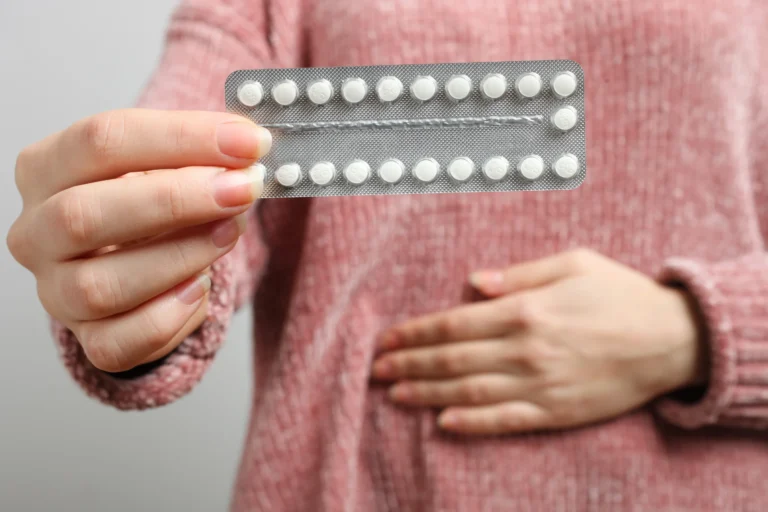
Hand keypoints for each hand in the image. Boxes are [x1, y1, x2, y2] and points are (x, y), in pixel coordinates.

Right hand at [7, 109, 270, 371]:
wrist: (145, 261)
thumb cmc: (154, 204)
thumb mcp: (169, 165)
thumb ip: (200, 154)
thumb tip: (250, 148)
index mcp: (46, 169)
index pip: (99, 141)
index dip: (180, 138)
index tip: (247, 142)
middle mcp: (37, 233)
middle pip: (84, 214)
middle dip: (177, 199)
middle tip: (243, 188)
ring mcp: (57, 293)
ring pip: (101, 286)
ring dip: (181, 256)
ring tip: (231, 231)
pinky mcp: (90, 340)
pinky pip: (124, 341)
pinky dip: (172, 315)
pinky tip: (201, 286)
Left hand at [372, 249, 706, 434]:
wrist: (671, 339)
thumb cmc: (620, 294)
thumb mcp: (573, 263)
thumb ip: (521, 273)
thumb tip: (473, 283)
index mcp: (527, 310)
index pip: (454, 324)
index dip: (416, 333)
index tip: (388, 338)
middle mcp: (526, 349)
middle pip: (453, 360)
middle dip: (409, 363)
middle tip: (377, 369)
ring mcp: (541, 384)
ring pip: (470, 392)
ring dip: (427, 393)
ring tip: (395, 394)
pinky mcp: (557, 411)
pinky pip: (505, 421)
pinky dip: (471, 423)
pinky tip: (442, 423)